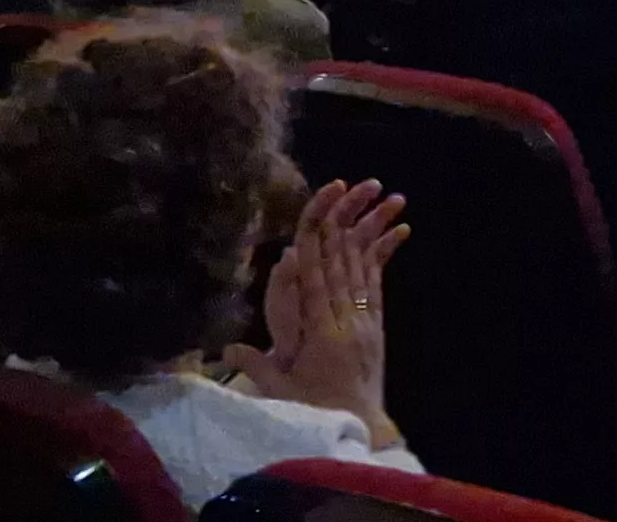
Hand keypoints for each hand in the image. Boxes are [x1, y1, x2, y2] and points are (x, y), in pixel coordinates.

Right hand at [223, 178, 410, 444]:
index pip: (315, 284)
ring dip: (368, 233)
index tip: (315, 218)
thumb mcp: (281, 392)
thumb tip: (227, 346)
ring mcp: (367, 322)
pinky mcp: (378, 326)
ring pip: (363, 270)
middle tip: (346, 190)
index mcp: (323, 335)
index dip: (314, 250)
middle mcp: (348, 322)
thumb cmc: (314, 410)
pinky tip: (388, 234)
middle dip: (342, 227)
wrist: (361, 425)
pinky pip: (377, 285)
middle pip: (341, 267)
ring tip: (375, 199)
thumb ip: (257, 366)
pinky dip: (380, 258)